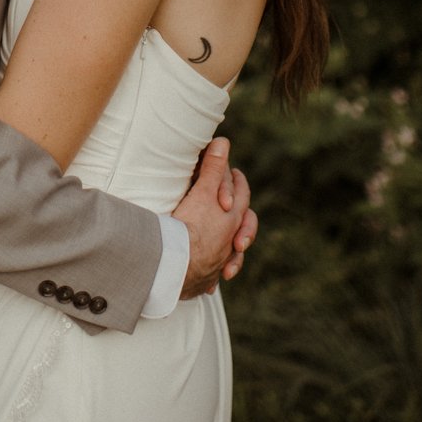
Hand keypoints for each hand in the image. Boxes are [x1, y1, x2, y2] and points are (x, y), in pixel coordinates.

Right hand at [171, 139, 257, 297]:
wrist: (177, 267)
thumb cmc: (189, 228)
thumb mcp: (202, 193)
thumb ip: (213, 168)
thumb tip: (223, 142)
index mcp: (232, 218)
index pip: (241, 194)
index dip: (236, 180)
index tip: (233, 172)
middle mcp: (231, 240)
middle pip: (243, 223)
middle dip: (240, 210)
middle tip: (232, 202)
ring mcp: (219, 262)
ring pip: (234, 253)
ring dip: (234, 248)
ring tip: (234, 245)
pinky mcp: (205, 279)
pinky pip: (214, 275)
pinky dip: (215, 271)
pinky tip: (213, 274)